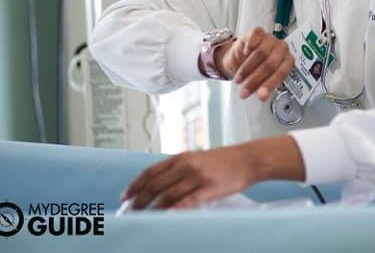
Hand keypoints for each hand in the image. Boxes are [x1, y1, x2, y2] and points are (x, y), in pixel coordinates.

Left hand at [122, 145, 256, 209]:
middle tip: (132, 211)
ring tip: (146, 217)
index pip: (151, 171)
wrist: (248, 159)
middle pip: (156, 185)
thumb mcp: (198, 158)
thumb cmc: (224, 160)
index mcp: (182, 157)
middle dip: (141, 200)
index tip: (126, 196)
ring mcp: (198, 176)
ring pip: (168, 194)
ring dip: (154, 208)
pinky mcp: (210, 188)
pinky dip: (175, 210)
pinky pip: (188, 201)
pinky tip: (166, 216)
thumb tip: (159, 185)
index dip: (136, 185)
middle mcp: (187, 165)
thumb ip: (179, 169)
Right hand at [217, 27, 293, 101]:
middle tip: (244, 91)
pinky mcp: (258, 32)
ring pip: (260, 53)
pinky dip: (249, 47)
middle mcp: (282, 49)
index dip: (270, 85)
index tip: (260, 95)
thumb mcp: (260, 81)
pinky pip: (254, 38)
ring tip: (238, 79)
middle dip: (255, 80)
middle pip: (270, 64)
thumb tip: (261, 96)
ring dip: (247, 69)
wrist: (241, 57)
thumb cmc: (254, 69)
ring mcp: (270, 39)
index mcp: (287, 62)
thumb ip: (263, 87)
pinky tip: (244, 55)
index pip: (281, 73)